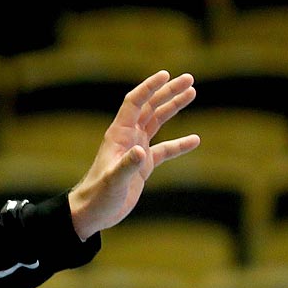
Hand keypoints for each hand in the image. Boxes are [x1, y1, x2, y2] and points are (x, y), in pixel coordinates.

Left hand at [68, 70, 199, 240]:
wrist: (92, 213)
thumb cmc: (98, 196)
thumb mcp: (113, 181)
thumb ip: (127, 166)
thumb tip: (141, 152)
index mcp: (118, 135)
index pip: (135, 103)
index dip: (149, 87)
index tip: (166, 74)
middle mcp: (127, 138)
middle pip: (149, 107)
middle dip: (168, 92)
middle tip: (189, 79)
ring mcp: (136, 150)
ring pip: (157, 122)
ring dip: (173, 107)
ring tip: (192, 92)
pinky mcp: (143, 165)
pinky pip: (164, 150)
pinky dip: (179, 144)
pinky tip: (195, 140)